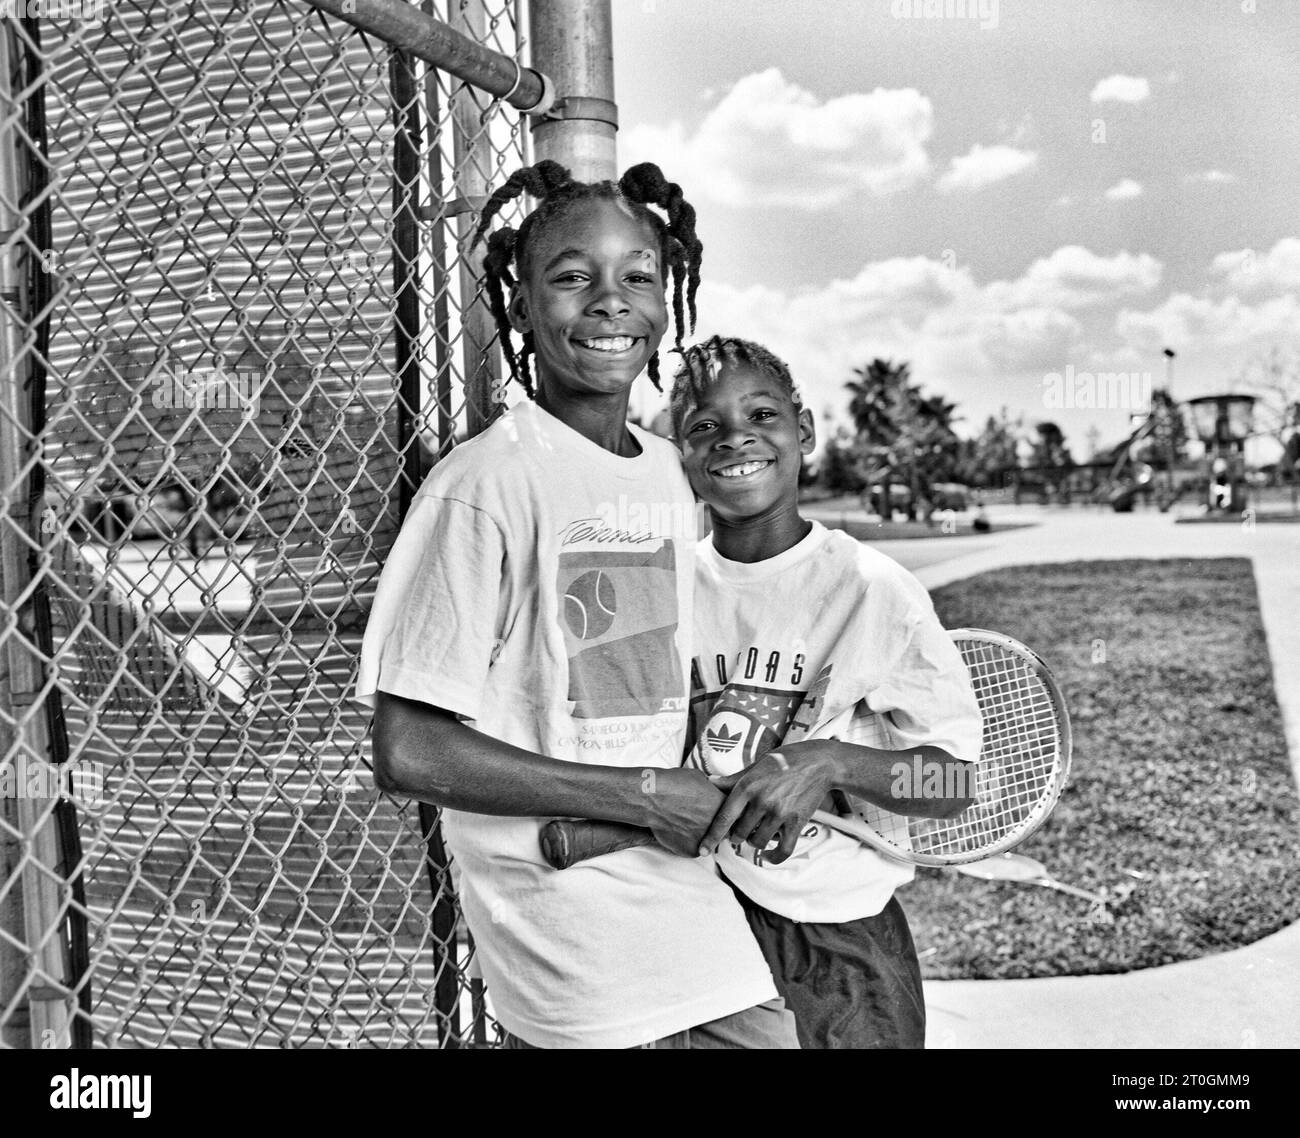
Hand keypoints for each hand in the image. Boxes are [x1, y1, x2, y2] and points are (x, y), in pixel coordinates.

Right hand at [639, 767, 726, 857]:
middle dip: (716, 825)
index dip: (726, 812)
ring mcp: (706, 840)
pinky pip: (694, 848)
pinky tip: (678, 831)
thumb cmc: (674, 784)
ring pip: (709, 841)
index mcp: (724, 806)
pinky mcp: (692, 851)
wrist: (653, 798)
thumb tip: (714, 791)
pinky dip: (688, 842)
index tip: (718, 811)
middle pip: (724, 829)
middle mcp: (719, 826)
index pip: (735, 813)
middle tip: (701, 818)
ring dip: (703, 835)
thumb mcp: (700, 778)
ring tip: (687, 823)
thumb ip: (712, 790)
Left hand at [701, 741, 840, 863]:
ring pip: (758, 842)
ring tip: (757, 833)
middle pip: (739, 833)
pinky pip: (783, 849)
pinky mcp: (797, 822)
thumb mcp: (756, 765)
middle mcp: (761, 801)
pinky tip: (769, 855)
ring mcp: (780, 813)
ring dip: (755, 842)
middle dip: (737, 836)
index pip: (723, 817)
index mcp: (748, 786)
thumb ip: (734, 778)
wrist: (819, 762)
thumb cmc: (785, 760)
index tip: (702, 850)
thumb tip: (710, 782)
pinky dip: (774, 856)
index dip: (711, 837)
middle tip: (741, 831)